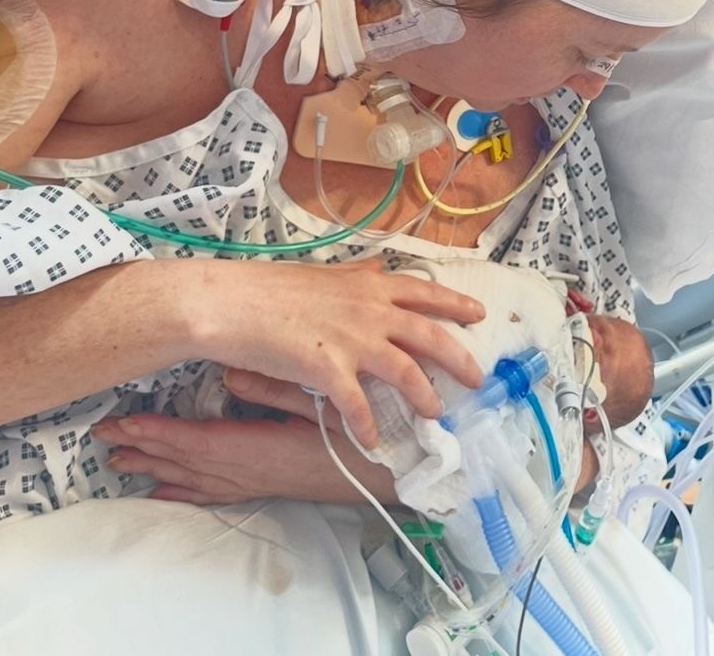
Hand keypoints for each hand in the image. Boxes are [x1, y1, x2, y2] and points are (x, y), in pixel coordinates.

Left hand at [91, 382, 390, 506]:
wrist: (390, 475)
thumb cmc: (361, 437)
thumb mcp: (323, 406)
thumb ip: (276, 387)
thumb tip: (230, 372)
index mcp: (259, 448)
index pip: (195, 440)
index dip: (157, 432)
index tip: (123, 422)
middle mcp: (248, 471)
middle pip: (184, 461)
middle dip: (143, 447)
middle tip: (104, 436)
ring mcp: (254, 482)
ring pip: (194, 478)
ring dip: (156, 467)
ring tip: (121, 460)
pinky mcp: (265, 485)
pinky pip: (214, 493)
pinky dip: (185, 491)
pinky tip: (167, 491)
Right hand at [187, 258, 483, 446]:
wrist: (234, 303)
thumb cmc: (273, 288)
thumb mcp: (323, 274)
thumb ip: (355, 276)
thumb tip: (377, 270)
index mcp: (370, 286)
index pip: (425, 293)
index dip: (455, 303)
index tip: (480, 313)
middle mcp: (370, 311)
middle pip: (429, 336)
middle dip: (458, 359)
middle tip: (477, 378)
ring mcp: (352, 340)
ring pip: (406, 371)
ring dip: (424, 396)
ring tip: (435, 416)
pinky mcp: (329, 370)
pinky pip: (358, 405)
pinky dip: (368, 425)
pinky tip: (372, 442)